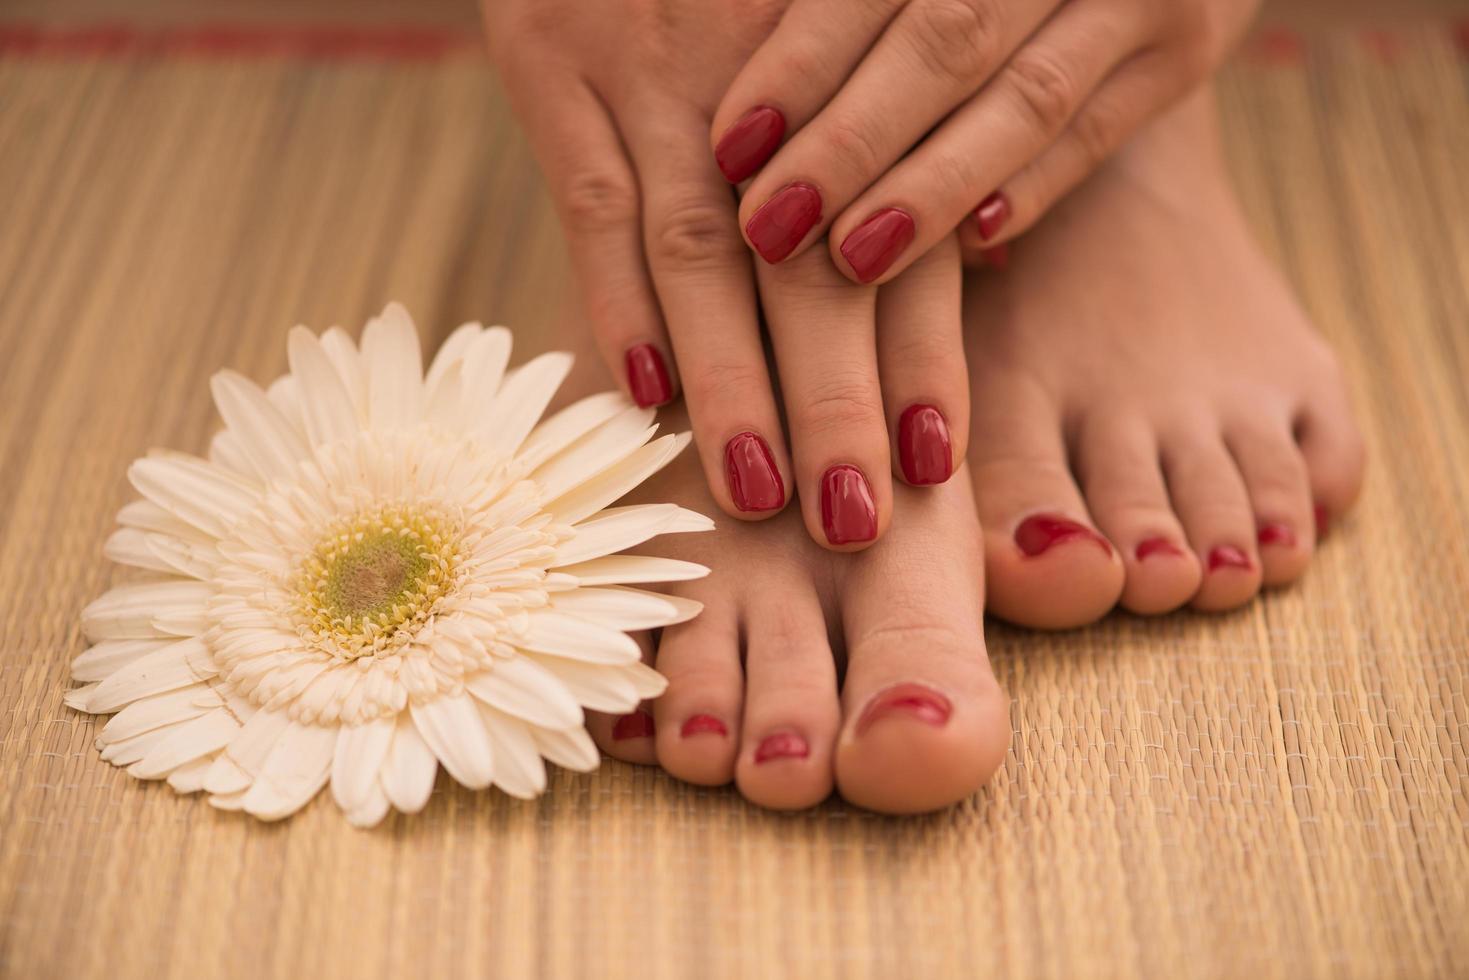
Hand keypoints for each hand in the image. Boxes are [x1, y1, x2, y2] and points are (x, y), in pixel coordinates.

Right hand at [482, 0, 968, 549]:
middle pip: (810, 269)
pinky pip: (591, 198)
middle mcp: (765, 84)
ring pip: (703, 253)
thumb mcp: (848, 16)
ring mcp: (655, 73)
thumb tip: (972, 255)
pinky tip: (641, 392)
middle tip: (857, 519)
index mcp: (854, 72)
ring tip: (757, 492)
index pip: (899, 238)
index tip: (935, 465)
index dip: (920, 354)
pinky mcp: (554, 62)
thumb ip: (885, 130)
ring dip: (733, 380)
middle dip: (835, 400)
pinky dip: (614, 298)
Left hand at [708, 0, 1260, 283]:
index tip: (730, 146)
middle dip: (851, 141)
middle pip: (945, 39)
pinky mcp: (1184, 53)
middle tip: (771, 226)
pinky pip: (1100, 130)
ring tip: (853, 257)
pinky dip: (1034, 186)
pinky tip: (975, 242)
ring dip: (933, 184)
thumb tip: (746, 129)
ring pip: (1026, 96)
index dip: (800, 63)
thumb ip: (864, 8)